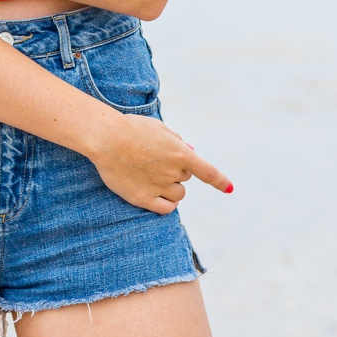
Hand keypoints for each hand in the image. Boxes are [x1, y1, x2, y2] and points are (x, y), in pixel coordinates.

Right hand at [86, 107, 232, 214]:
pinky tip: (160, 197)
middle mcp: (173, 172)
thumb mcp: (158, 128)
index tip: (229, 188)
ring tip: (153, 175)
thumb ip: (177, 141)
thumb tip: (191, 153)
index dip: (220, 181)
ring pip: (178, 194)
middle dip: (177, 170)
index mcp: (180, 153)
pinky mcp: (144, 199)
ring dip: (172, 187)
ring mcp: (159, 187)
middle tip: (156, 160)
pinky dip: (167, 204)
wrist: (106, 138)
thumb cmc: (131, 128)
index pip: (207, 171)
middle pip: (186, 177)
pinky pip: (166, 208)